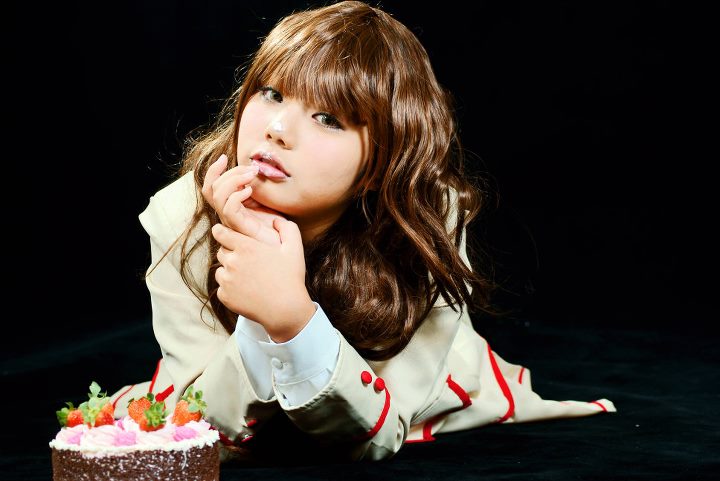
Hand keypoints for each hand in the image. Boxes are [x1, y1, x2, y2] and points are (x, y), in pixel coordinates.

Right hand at [202, 154, 283, 245]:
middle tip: (250, 169)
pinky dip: (237, 195)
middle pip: (212, 188)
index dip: (213, 170)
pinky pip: (229, 208)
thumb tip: (252, 167)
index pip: (211, 186)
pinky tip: (251, 191)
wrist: (284, 245)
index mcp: (230, 205)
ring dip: (234, 180)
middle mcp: (227, 213)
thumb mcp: (264, 198)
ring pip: (218, 196)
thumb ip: (254, 185)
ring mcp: (232, 221)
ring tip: (252, 176)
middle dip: (229, 172)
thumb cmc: (276, 224)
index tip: (224, 157)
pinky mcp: (240, 227)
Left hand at [212, 218, 315, 341]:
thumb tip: (275, 220)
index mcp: (246, 247)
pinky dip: (230, 288)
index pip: (219, 232)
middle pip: (221, 251)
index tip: (227, 235)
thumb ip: (287, 228)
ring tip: (248, 277)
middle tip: (247, 260)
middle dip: (231, 253)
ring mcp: (227, 281)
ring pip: (221, 270)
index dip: (222, 232)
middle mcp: (232, 262)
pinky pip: (222, 287)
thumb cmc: (290, 278)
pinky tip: (247, 290)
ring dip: (230, 271)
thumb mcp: (295, 249)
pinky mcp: (224, 296)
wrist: (285, 310)